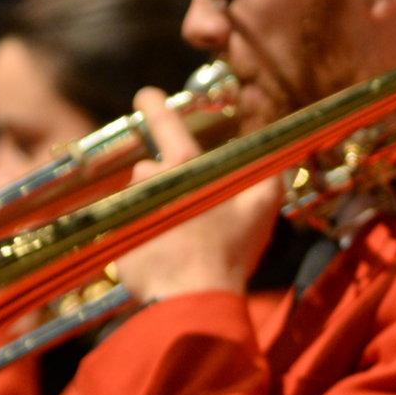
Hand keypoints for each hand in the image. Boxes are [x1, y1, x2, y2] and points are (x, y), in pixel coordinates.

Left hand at [114, 87, 284, 304]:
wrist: (194, 299)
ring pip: (142, 200)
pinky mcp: (119, 238)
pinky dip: (146, 239)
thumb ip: (269, 175)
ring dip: (156, 212)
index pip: (165, 123)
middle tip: (193, 217)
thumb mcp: (262, 210)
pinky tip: (166, 258)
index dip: (154, 105)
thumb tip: (276, 154)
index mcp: (186, 168)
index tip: (145, 94)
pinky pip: (132, 230)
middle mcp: (152, 181)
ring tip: (180, 242)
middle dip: (168, 185)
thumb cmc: (229, 251)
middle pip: (153, 170)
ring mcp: (131, 209)